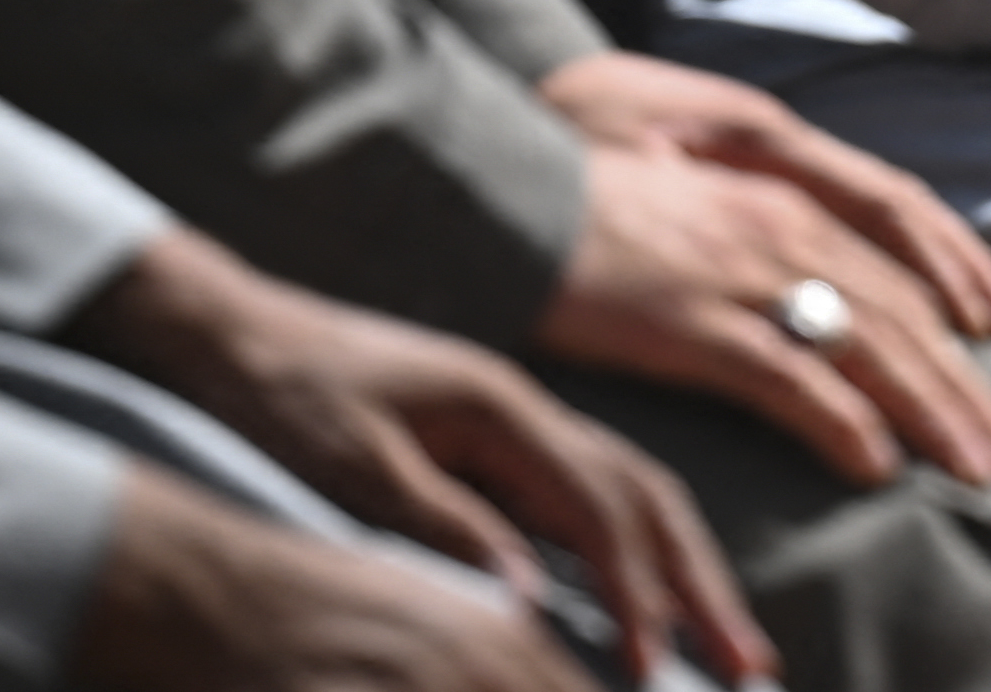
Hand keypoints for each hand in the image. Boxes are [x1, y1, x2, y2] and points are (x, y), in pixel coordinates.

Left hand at [73, 230, 753, 686]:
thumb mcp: (352, 464)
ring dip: (689, 568)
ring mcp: (522, 421)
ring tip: (728, 640)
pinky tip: (652, 591)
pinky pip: (598, 495)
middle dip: (703, 586)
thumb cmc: (286, 398)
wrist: (238, 331)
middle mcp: (530, 412)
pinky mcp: (501, 438)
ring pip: (637, 494)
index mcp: (501, 413)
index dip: (636, 593)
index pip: (599, 510)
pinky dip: (643, 547)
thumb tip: (526, 599)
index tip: (654, 670)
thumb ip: (441, 523)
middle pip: (649, 499)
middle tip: (752, 667)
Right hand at [529, 55, 990, 492]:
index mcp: (784, 204)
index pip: (900, 276)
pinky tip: (877, 467)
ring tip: (978, 473)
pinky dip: (840, 422)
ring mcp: (740, 274)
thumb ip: (756, 252)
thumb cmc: (586, 205)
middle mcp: (781, 231)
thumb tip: (801, 308)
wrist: (498, 187)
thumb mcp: (695, 216)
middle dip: (967, 393)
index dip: (960, 329)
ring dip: (934, 417)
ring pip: (869, 351)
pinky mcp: (690, 321)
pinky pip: (786, 378)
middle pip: (905, 320)